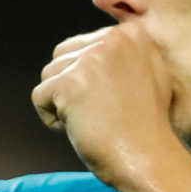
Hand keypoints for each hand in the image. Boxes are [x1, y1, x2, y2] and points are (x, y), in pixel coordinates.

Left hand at [30, 22, 182, 186]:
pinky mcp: (70, 83)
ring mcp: (90, 59)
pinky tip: (78, 128)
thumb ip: (125, 56)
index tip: (113, 102)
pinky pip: (39, 96)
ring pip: (49, 74)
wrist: (149, 158)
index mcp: (131, 33)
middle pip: (63, 55)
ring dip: (62, 102)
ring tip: (91, 121)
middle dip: (71, 86)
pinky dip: (52, 118)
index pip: (85, 46)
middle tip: (99, 113)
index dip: (89, 79)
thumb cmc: (148, 128)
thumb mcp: (150, 75)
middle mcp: (111, 39)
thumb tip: (92, 48)